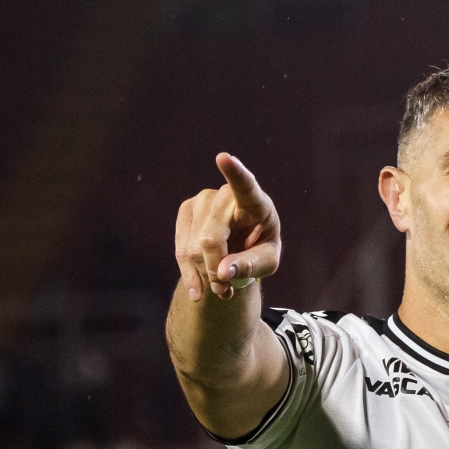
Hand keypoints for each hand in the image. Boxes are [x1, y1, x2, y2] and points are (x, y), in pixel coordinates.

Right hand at [175, 153, 280, 300]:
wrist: (240, 249)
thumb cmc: (260, 250)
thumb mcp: (267, 263)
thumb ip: (250, 266)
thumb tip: (221, 272)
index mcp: (255, 203)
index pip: (245, 186)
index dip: (235, 173)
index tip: (224, 157)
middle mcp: (226, 196)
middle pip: (211, 238)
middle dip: (216, 270)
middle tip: (226, 290)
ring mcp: (204, 200)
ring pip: (194, 248)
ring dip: (205, 275)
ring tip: (220, 287)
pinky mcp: (187, 211)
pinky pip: (182, 250)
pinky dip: (190, 274)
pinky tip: (199, 287)